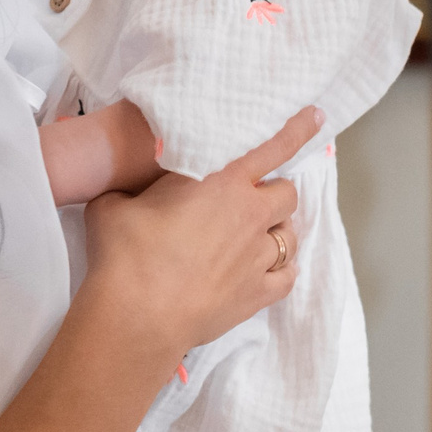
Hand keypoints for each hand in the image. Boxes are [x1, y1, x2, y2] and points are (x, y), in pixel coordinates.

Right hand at [80, 107, 319, 361]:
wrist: (136, 316)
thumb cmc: (125, 253)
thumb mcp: (115, 204)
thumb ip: (134, 190)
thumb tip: (125, 190)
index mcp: (224, 185)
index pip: (272, 149)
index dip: (297, 130)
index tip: (316, 115)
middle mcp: (251, 217)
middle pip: (287, 195)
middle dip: (273, 194)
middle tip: (250, 202)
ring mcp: (259, 258)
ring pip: (290, 237)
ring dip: (276, 233)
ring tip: (252, 240)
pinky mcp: (259, 295)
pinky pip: (287, 277)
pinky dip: (280, 271)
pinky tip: (263, 272)